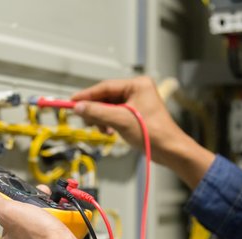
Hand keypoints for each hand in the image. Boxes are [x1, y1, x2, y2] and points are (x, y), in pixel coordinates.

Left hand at [0, 181, 93, 238]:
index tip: (27, 202)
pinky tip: (66, 230)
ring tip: (57, 218)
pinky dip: (62, 235)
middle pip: (27, 228)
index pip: (7, 223)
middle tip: (45, 208)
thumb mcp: (10, 211)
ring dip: (51, 223)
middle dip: (36, 215)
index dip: (17, 208)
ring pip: (43, 236)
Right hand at [72, 76, 214, 188]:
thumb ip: (98, 112)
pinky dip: (108, 123)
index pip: (105, 86)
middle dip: (95, 110)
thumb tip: (79, 107)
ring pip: (109, 107)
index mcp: (138, 84)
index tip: (72, 101)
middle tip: (85, 119)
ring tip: (102, 129)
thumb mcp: (121, 120)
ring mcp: (137, 102)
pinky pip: (115, 115)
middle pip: (106, 96)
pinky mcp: (135, 114)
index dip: (87, 95)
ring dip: (102, 118)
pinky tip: (110, 131)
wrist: (170, 150)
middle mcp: (137, 90)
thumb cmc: (153, 133)